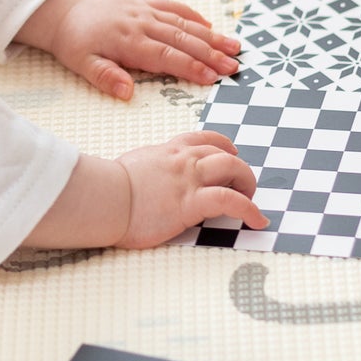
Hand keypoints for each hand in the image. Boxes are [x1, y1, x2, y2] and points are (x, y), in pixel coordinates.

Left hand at [18, 0, 240, 99]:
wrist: (64, 13)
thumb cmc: (74, 44)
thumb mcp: (82, 64)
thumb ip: (105, 77)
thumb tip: (127, 92)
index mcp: (128, 41)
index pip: (165, 56)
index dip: (190, 66)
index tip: (212, 77)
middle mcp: (141, 23)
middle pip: (182, 39)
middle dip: (210, 54)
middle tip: (234, 67)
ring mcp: (145, 11)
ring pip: (183, 23)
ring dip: (210, 36)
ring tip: (234, 47)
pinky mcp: (144, 4)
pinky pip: (172, 7)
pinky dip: (192, 16)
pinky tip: (209, 27)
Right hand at [116, 131, 267, 247]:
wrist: (102, 197)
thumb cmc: (107, 187)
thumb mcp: (131, 167)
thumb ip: (147, 168)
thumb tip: (145, 178)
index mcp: (167, 152)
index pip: (204, 140)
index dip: (223, 146)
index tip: (230, 153)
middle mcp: (182, 161)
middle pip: (225, 153)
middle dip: (239, 169)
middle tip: (242, 185)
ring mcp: (189, 180)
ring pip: (233, 168)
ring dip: (247, 184)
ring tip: (250, 200)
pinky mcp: (192, 203)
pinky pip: (231, 201)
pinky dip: (250, 210)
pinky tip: (257, 220)